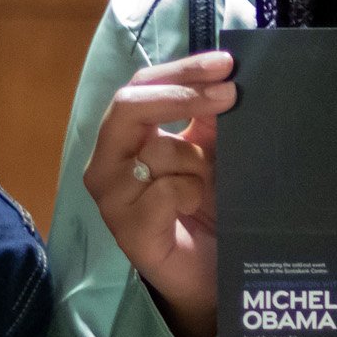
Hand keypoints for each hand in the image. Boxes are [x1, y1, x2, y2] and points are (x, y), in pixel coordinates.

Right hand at [83, 50, 235, 336]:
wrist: (210, 273)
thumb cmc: (206, 210)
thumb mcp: (210, 152)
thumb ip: (208, 117)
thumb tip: (226, 75)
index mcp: (123, 136)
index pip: (141, 85)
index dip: (182, 69)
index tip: (226, 63)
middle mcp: (106, 162)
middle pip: (128, 104)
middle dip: (183, 95)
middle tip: (229, 94)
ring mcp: (110, 198)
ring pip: (157, 150)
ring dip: (197, 162)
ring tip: (209, 185)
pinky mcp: (126, 229)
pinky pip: (165, 191)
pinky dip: (192, 194)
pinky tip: (195, 210)